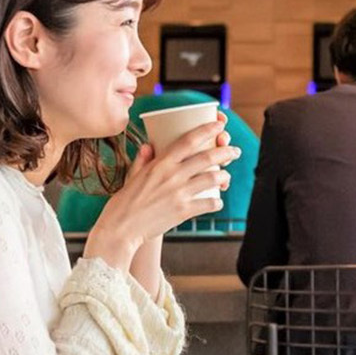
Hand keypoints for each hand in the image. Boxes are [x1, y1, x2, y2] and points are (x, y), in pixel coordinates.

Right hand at [87, 115, 238, 269]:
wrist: (120, 229)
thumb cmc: (124, 203)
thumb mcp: (132, 176)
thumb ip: (143, 160)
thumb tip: (149, 145)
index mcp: (160, 163)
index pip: (189, 140)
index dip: (207, 130)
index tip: (220, 125)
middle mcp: (172, 175)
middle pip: (207, 157)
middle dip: (226, 152)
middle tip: (235, 151)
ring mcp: (179, 193)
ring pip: (212, 179)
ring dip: (225, 176)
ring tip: (227, 176)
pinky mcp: (183, 211)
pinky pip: (209, 203)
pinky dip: (216, 201)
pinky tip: (217, 201)